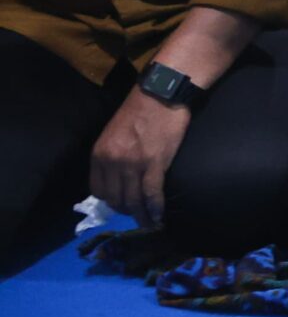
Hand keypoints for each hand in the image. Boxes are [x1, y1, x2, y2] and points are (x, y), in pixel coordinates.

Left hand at [89, 88, 189, 228]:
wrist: (161, 93)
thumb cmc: (140, 109)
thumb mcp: (114, 133)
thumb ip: (112, 155)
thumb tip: (118, 175)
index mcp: (99, 154)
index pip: (98, 190)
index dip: (110, 202)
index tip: (121, 205)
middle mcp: (112, 162)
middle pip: (116, 198)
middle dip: (126, 211)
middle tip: (138, 216)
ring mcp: (133, 164)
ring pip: (133, 199)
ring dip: (141, 215)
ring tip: (149, 223)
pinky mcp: (155, 163)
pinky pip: (152, 193)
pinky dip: (155, 208)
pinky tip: (159, 215)